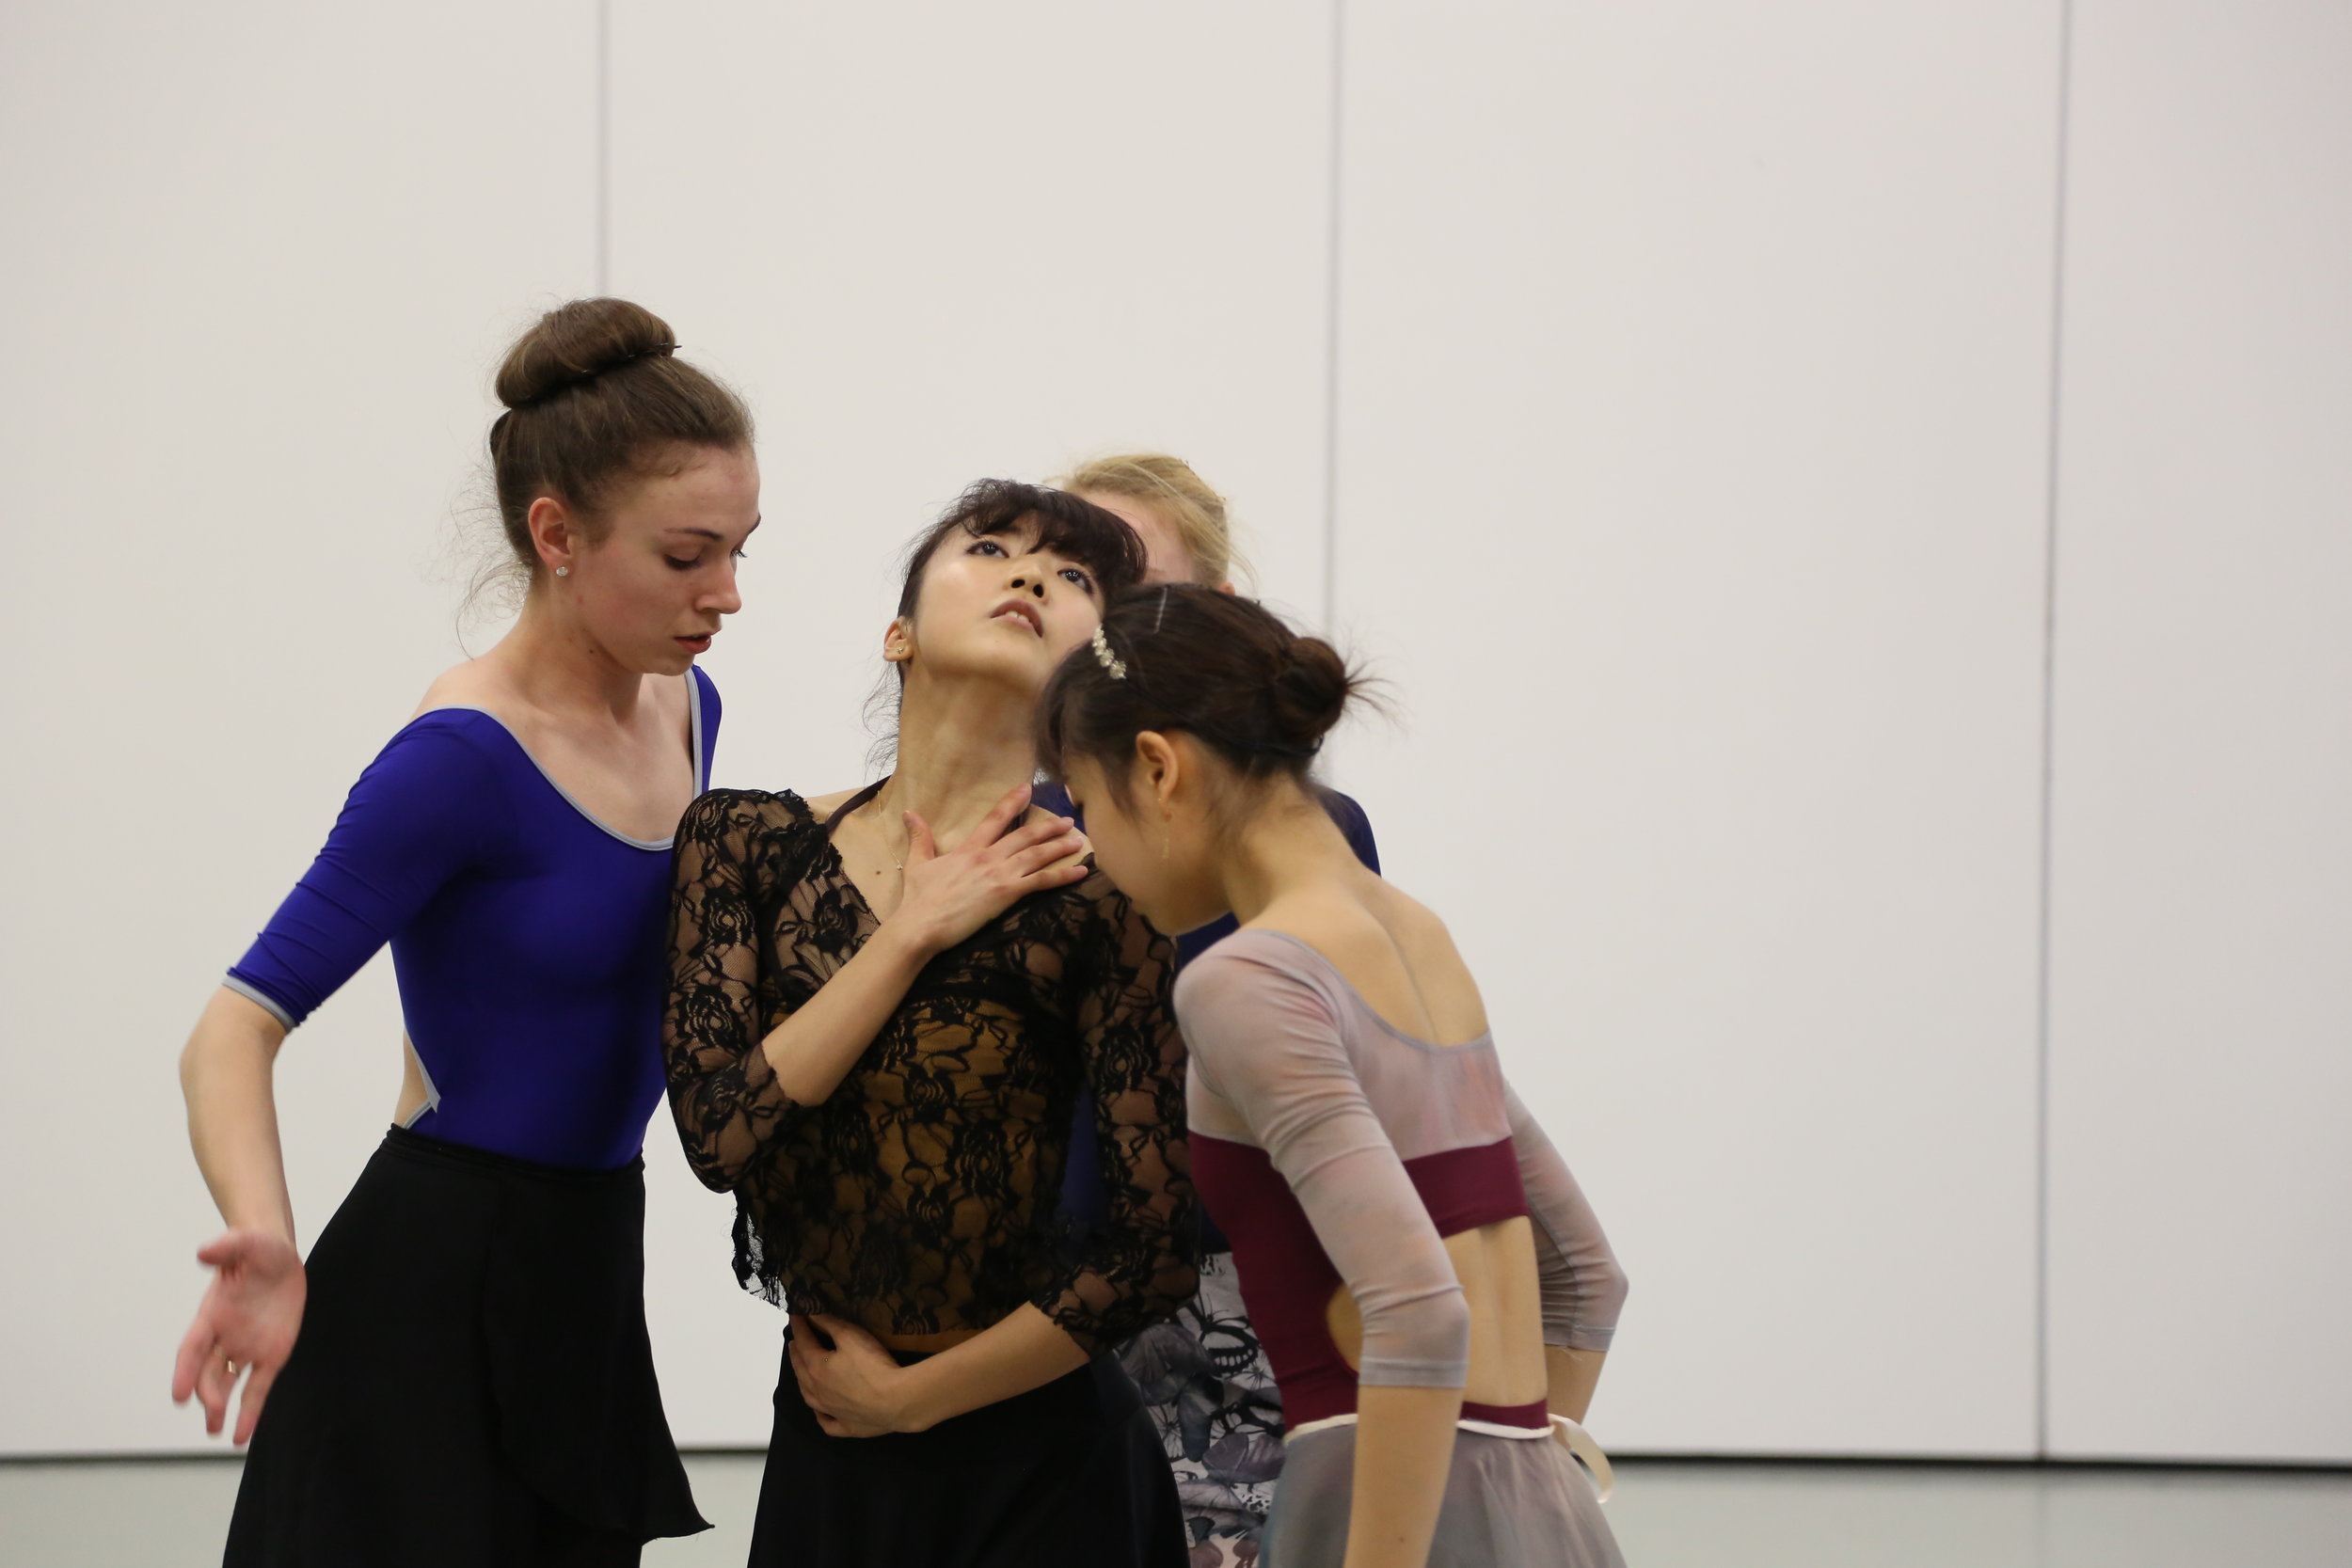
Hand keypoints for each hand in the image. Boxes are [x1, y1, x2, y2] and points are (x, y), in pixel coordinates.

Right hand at [171, 1229, 305, 1444]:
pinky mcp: (270, 1356)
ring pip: (227, 1384)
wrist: (278, 1256)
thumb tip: (204, 1251)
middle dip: (208, 1393)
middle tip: (212, 1413)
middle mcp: (224, 1337)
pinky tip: (241, 1436)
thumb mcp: (246, 1244)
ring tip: (216, 1433)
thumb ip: (226, 1248)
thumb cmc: (257, 1249)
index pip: (192, 1348)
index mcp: (211, 1315)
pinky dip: (249, 1411)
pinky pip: (257, 1387)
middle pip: (208, 1372)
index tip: (177, 1395)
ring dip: (220, 1409)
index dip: (184, 1371)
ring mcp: (246, 1348)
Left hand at [788, 1314, 915, 1437]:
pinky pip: (827, 1423)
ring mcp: (831, 1411)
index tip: (795, 1315)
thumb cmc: (873, 1366)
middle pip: (801, 1370)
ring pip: (808, 1397)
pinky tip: (821, 1412)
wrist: (895, 1402)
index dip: (799, 1327)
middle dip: (796, 1353)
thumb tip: (811, 1313)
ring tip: (802, 1372)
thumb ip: (829, 1323)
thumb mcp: (851, 1336)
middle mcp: (818, 1391)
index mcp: (817, 1367)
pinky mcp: (846, 1427)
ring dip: (802, 1381)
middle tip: (794, 1342)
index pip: (803, 1342)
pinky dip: (820, 1416)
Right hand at [889, 784, 1088, 953]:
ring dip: (1060, 846)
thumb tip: (909, 812)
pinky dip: (1063, 876)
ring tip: (1078, 840)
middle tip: (1067, 819)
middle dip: (1048, 826)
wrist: (920, 926)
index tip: (1028, 788)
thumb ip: (919, 837)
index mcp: (968, 850)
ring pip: (1036, 855)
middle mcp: (987, 857)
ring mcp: (999, 875)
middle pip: (1024, 836)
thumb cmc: (917, 900)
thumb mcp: (917, 864)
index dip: (1012, 802)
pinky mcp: (1006, 894)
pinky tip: (1081, 871)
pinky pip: (1041, 882)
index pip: (995, 819)